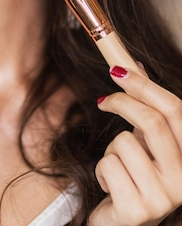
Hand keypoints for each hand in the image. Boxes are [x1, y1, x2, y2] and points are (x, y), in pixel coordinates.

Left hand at [88, 66, 181, 225]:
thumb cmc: (135, 177)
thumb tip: (134, 66)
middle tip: (104, 101)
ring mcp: (163, 197)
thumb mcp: (145, 141)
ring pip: (124, 142)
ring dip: (111, 148)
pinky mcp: (137, 209)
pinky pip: (108, 165)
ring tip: (119, 166)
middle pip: (152, 121)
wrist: (121, 224)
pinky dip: (102, 170)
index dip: (145, 85)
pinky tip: (112, 186)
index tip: (118, 71)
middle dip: (122, 102)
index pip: (176, 110)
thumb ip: (145, 108)